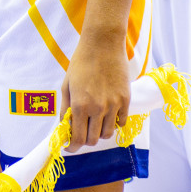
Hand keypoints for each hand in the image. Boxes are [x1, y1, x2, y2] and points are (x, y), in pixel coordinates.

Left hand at [61, 32, 130, 149]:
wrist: (103, 44)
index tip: (70, 147)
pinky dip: (114, 123)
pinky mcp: (126, 100)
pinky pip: (121, 122)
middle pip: (93, 140)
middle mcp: (98, 108)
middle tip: (81, 133)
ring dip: (99, 133)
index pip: (78, 139)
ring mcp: (114, 105)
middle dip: (85, 140)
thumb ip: (66, 108)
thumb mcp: (67, 84)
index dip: (72, 147)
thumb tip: (64, 127)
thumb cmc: (81, 62)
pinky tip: (108, 115)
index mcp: (80, 105)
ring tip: (95, 123)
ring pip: (108, 134)